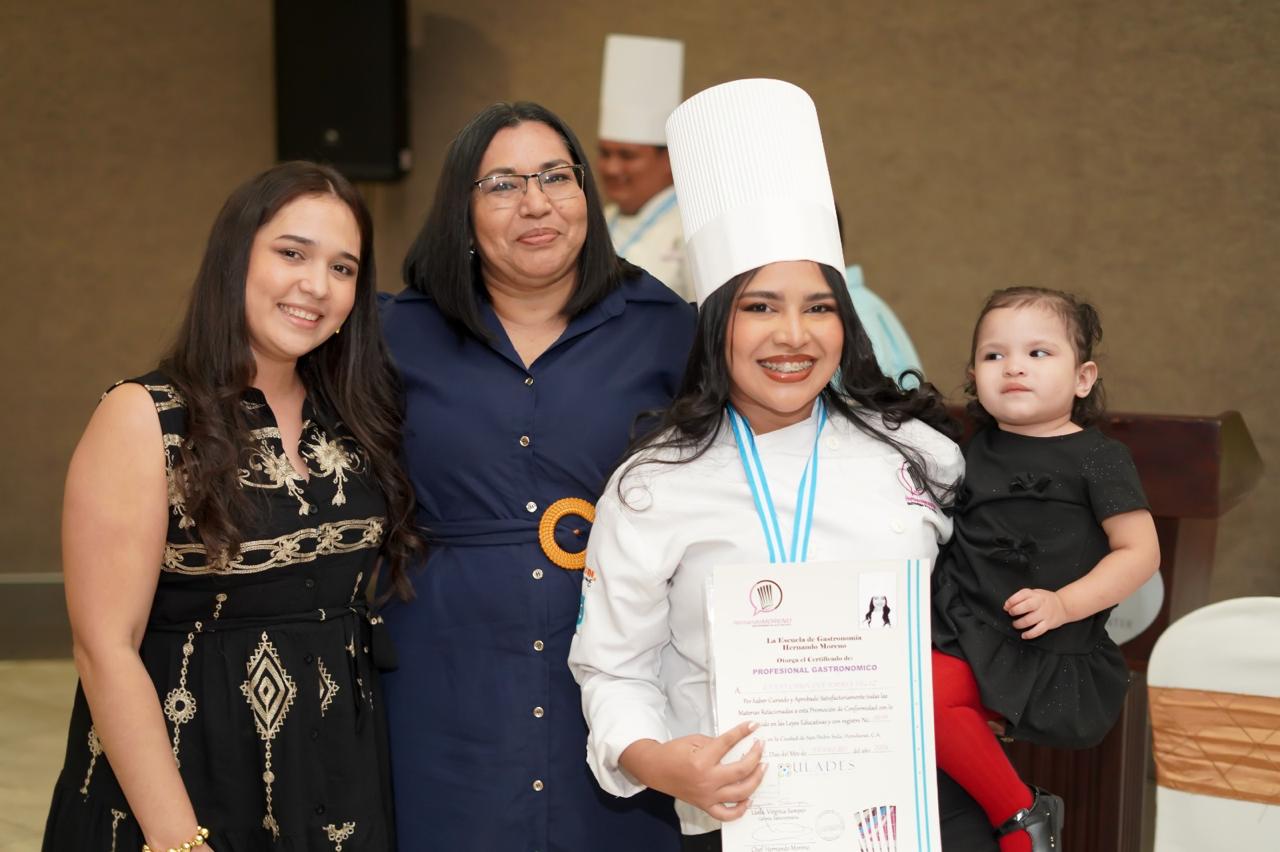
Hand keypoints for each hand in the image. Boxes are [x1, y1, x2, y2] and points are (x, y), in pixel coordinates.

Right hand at [619, 721, 765, 820]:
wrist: (655, 769)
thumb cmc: (673, 753)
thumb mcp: (693, 740)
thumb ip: (715, 743)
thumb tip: (735, 744)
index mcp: (702, 760)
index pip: (728, 743)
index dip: (742, 732)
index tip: (753, 726)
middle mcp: (707, 780)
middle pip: (741, 771)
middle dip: (755, 757)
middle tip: (760, 747)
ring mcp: (707, 796)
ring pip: (740, 793)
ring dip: (756, 780)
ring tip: (762, 769)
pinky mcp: (705, 805)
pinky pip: (726, 814)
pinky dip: (740, 810)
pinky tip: (748, 799)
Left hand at [1004, 588, 1067, 639]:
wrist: (1063, 606)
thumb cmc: (1044, 600)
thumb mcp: (1034, 593)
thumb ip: (1021, 598)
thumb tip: (1006, 606)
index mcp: (1035, 594)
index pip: (1022, 595)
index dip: (1012, 601)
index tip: (1006, 606)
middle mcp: (1040, 603)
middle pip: (1027, 606)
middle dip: (1015, 611)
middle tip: (1011, 614)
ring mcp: (1045, 614)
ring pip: (1030, 620)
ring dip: (1019, 624)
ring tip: (1015, 624)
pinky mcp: (1048, 624)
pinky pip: (1038, 631)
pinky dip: (1030, 634)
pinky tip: (1024, 635)